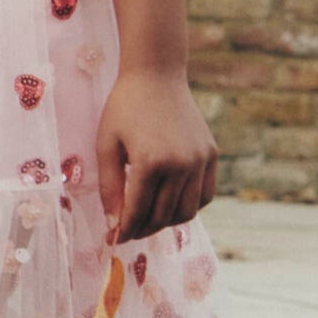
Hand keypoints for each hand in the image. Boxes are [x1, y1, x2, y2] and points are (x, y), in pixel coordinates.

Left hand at [95, 68, 216, 243]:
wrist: (156, 75)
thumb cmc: (124, 108)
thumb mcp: (106, 145)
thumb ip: (109, 188)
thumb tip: (114, 226)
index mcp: (150, 162)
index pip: (137, 211)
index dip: (124, 230)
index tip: (113, 241)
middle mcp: (180, 164)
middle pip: (163, 216)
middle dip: (143, 229)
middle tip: (128, 232)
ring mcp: (200, 160)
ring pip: (187, 211)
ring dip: (166, 222)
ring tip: (148, 219)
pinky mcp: (211, 155)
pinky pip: (205, 195)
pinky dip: (189, 206)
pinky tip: (171, 204)